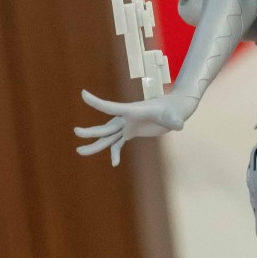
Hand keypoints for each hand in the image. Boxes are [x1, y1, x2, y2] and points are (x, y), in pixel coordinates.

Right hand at [74, 88, 195, 164]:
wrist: (173, 110)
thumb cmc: (172, 110)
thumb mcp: (174, 116)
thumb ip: (174, 120)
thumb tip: (180, 126)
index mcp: (131, 111)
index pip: (111, 107)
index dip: (97, 102)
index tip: (83, 94)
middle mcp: (125, 119)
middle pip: (105, 127)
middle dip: (91, 131)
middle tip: (76, 132)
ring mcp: (127, 126)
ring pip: (107, 137)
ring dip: (95, 145)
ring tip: (79, 152)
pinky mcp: (130, 132)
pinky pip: (118, 144)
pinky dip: (114, 153)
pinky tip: (114, 164)